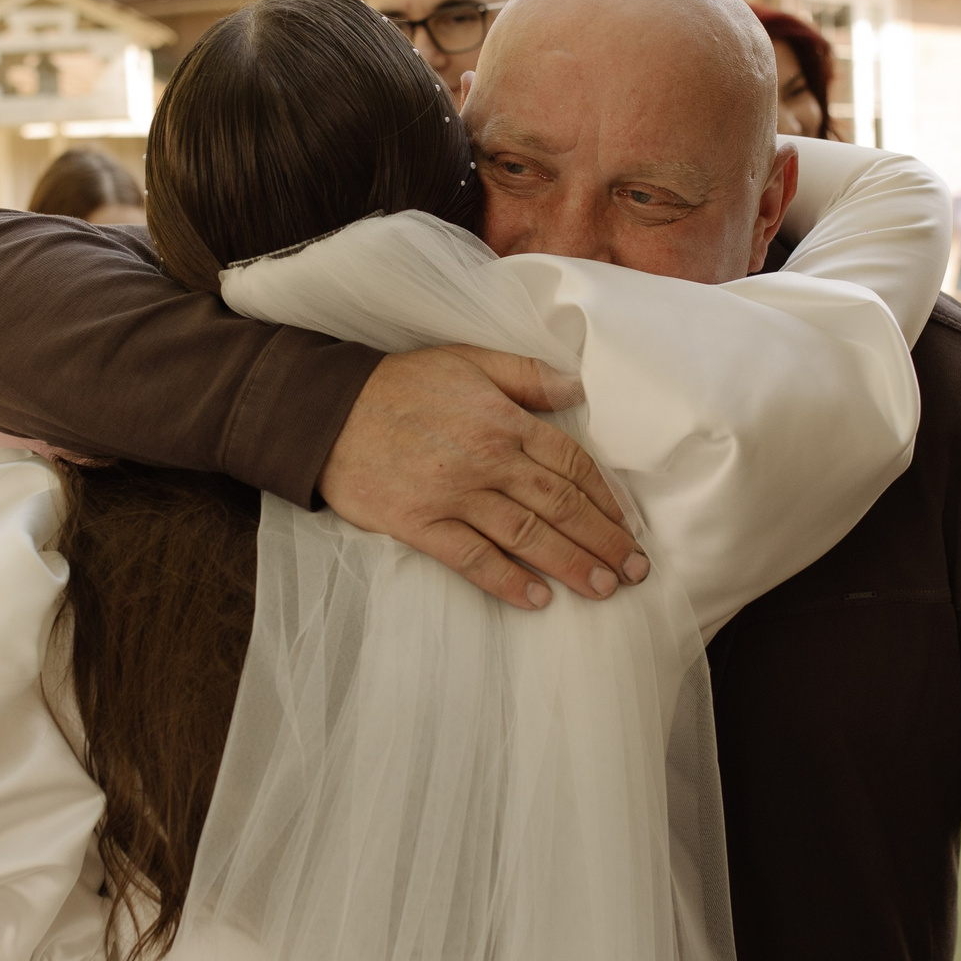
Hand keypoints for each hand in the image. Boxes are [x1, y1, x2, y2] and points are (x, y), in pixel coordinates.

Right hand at [317, 347, 641, 610]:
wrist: (327, 412)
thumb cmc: (401, 384)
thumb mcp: (468, 360)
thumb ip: (526, 375)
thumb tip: (578, 385)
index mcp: (504, 420)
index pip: (571, 463)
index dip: (606, 498)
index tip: (630, 525)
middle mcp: (487, 460)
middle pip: (559, 505)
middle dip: (602, 539)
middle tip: (634, 569)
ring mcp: (453, 495)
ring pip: (526, 535)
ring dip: (570, 564)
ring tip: (603, 588)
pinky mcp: (420, 524)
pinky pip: (471, 558)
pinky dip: (506, 580)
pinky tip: (537, 599)